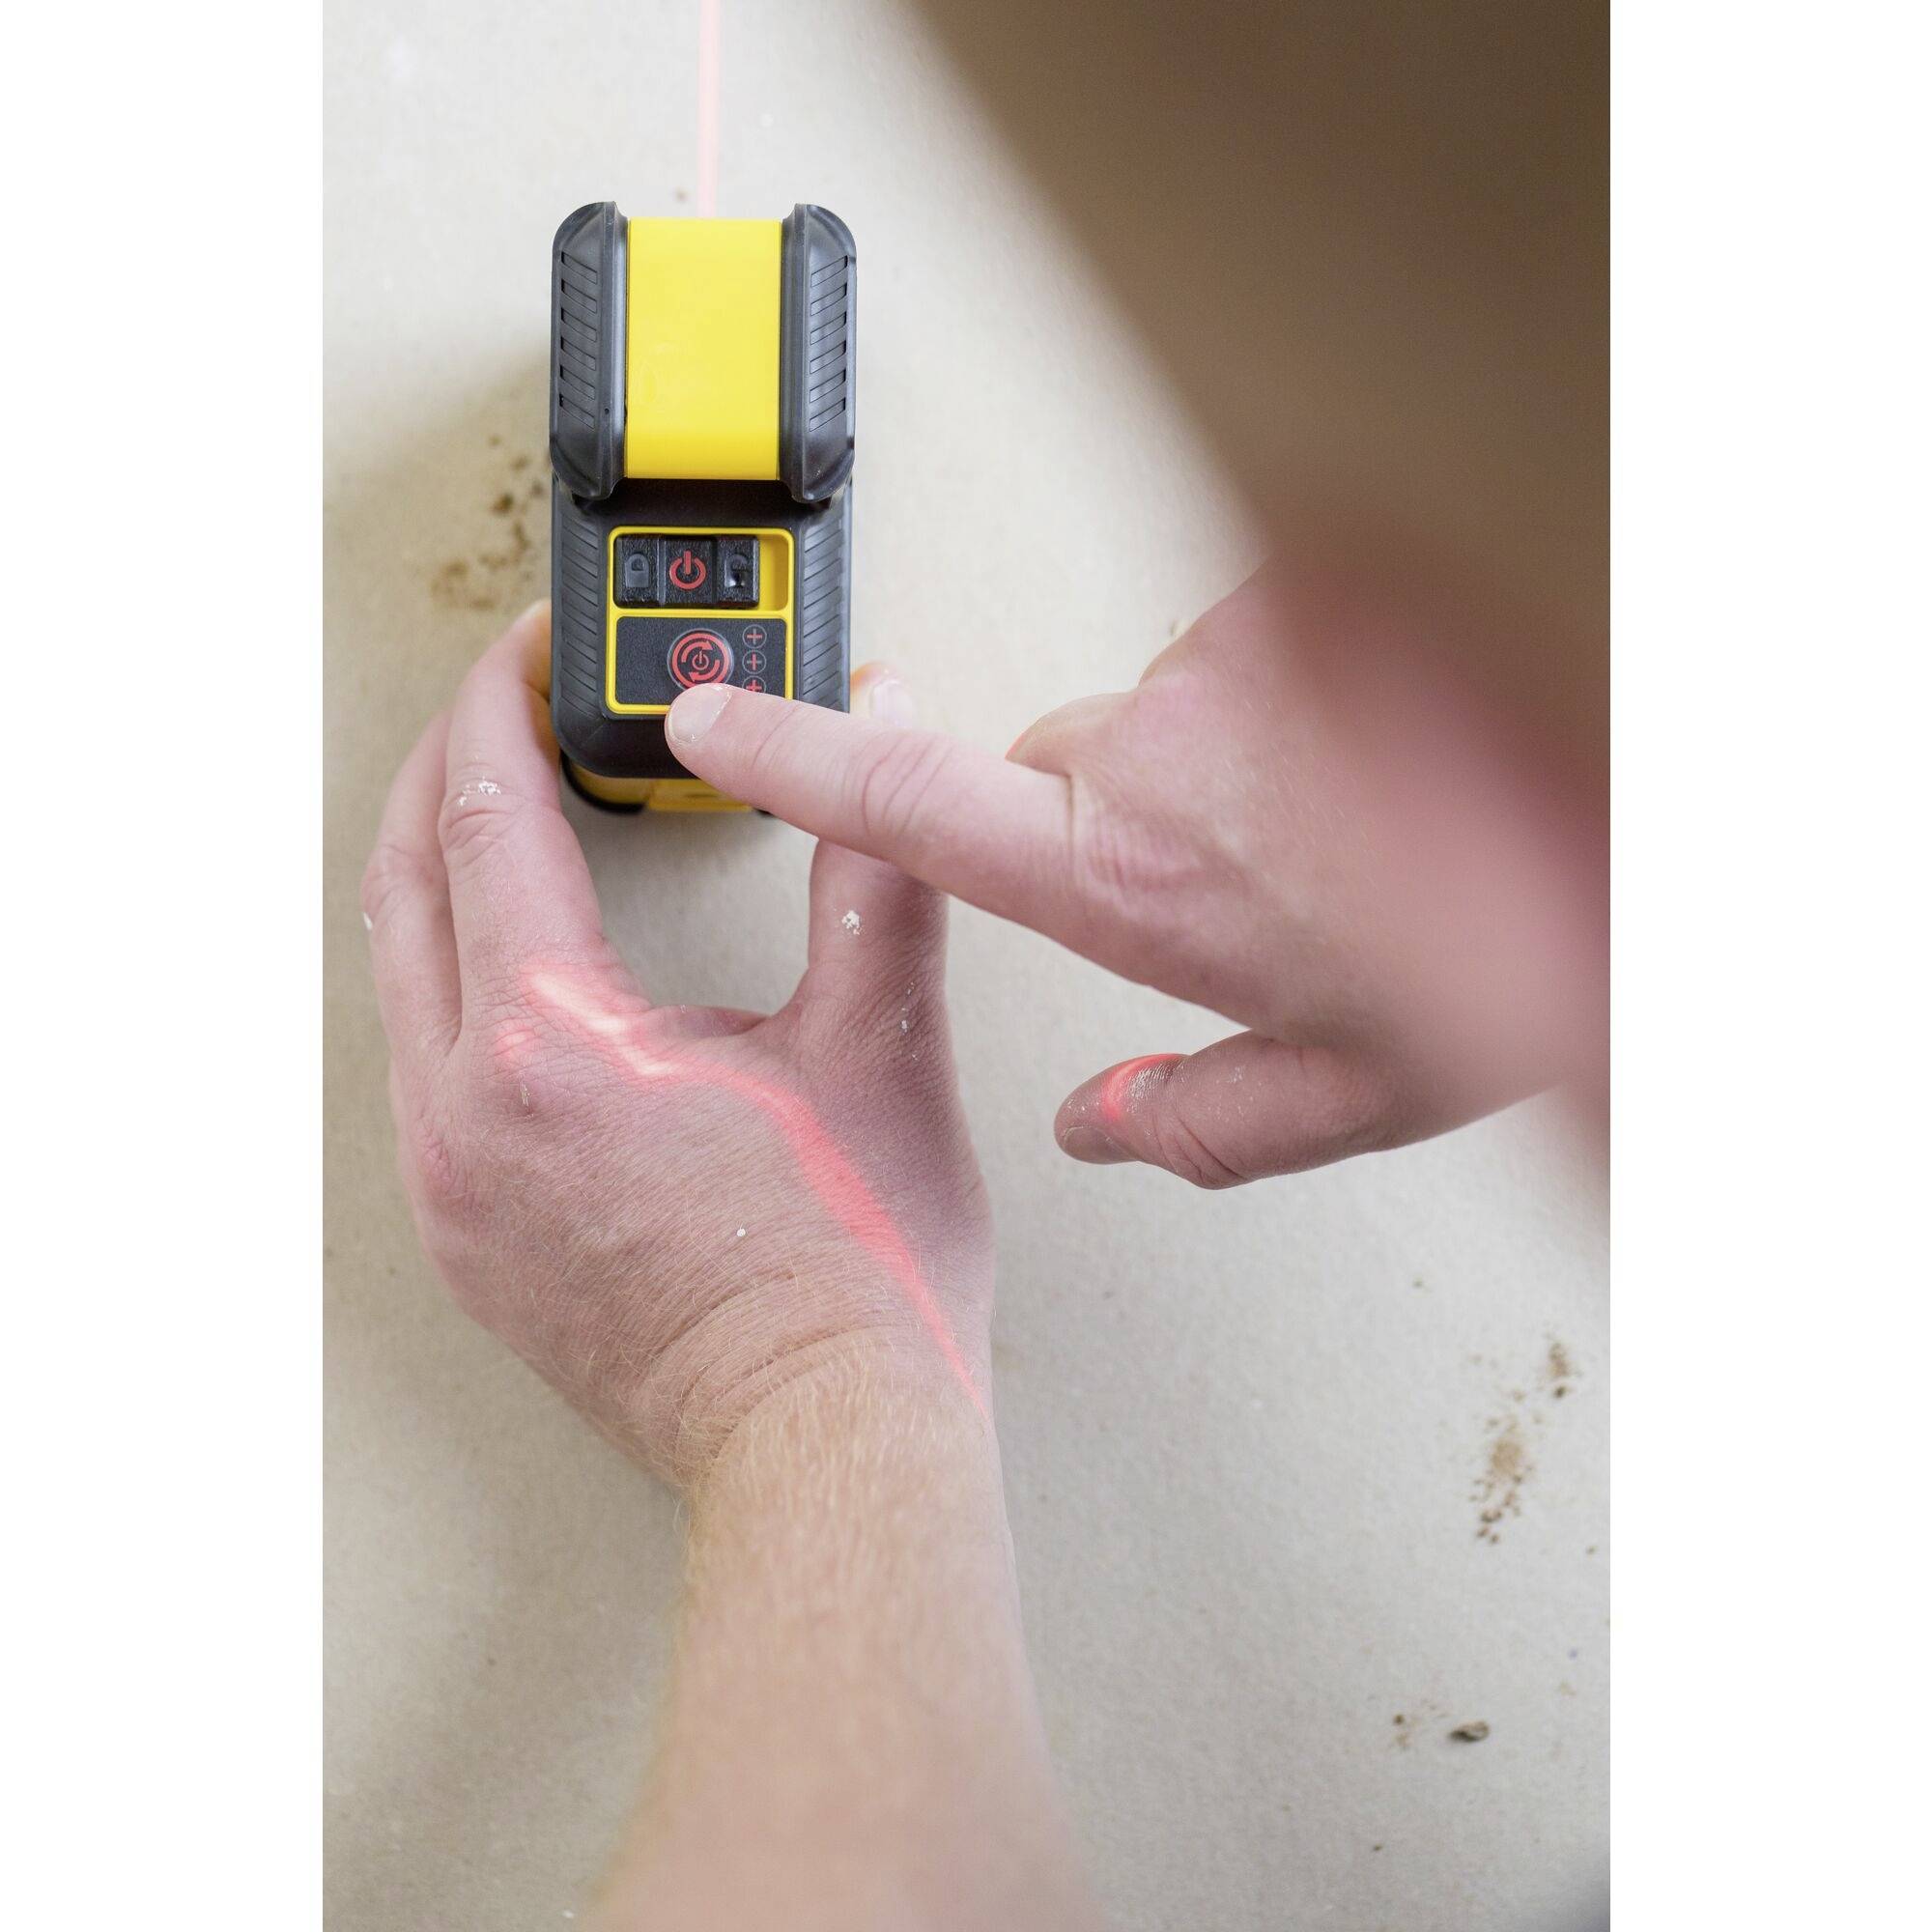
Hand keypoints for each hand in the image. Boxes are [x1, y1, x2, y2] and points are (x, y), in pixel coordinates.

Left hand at [363, 607, 992, 1483]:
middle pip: (401, 883)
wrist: (825, 1439)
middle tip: (503, 709)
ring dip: (440, 876)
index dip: (502, 707)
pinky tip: (518, 965)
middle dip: (442, 771)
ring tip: (506, 814)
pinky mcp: (466, 1239)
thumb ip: (875, 866)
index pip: (483, 817)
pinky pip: (421, 1068)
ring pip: (399, 980)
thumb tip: (884, 735)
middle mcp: (465, 1119)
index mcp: (552, 1048)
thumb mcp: (882, 1043)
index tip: (531, 651)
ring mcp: (451, 1188)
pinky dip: (457, 979)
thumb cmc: (854, 1276)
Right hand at [663, 570, 1542, 1186]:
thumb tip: (1103, 1128)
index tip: (708, 713)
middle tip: (1238, 887)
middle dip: (1110, 830)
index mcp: (1133, 880)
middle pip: (1054, 776)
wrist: (1657, 829)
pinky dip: (1284, 704)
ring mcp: (1236, 656)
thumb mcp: (1350, 1094)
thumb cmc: (1521, 962)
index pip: (907, 806)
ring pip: (1159, 717)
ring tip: (1335, 825)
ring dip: (1216, 770)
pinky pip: (1245, 654)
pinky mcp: (1309, 592)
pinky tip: (1371, 757)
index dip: (788, 757)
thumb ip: (1195, 1121)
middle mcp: (1159, 753)